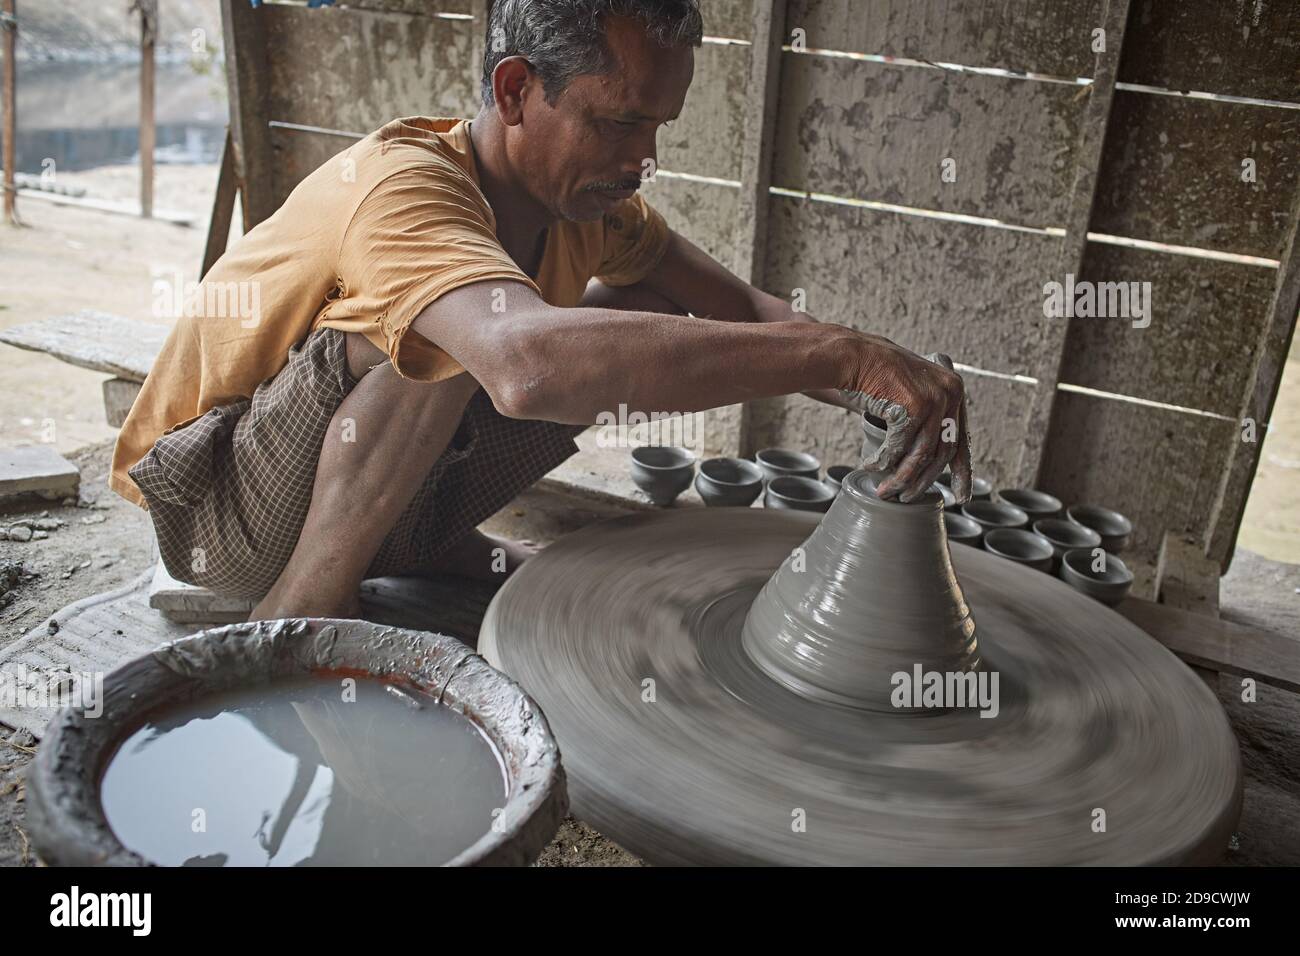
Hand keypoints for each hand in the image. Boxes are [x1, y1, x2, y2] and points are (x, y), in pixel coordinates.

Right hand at [839, 338, 972, 503]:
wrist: (852, 356)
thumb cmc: (874, 375)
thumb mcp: (910, 392)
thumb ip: (925, 416)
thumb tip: (928, 458)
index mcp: (953, 390)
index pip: (962, 439)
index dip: (962, 472)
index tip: (962, 497)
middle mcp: (950, 393)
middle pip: (943, 452)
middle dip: (924, 481)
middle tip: (908, 498)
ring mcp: (934, 399)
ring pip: (921, 454)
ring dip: (900, 478)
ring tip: (886, 490)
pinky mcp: (914, 406)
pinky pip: (899, 447)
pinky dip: (883, 461)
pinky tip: (870, 465)